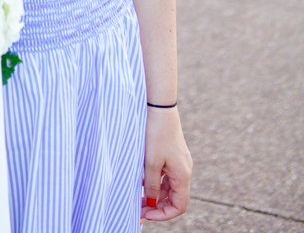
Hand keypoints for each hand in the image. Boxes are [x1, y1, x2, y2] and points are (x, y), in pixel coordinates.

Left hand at [141, 106, 191, 221]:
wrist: (160, 108)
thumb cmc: (156, 134)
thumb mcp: (151, 162)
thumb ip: (152, 185)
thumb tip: (152, 202)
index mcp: (183, 175)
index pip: (179, 206)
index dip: (164, 214)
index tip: (147, 214)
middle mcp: (184, 170)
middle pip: (173, 198)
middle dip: (157, 205)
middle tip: (138, 208)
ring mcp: (179, 162)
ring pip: (169, 187)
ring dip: (155, 194)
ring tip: (137, 196)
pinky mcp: (173, 154)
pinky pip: (166, 175)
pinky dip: (155, 181)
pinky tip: (141, 180)